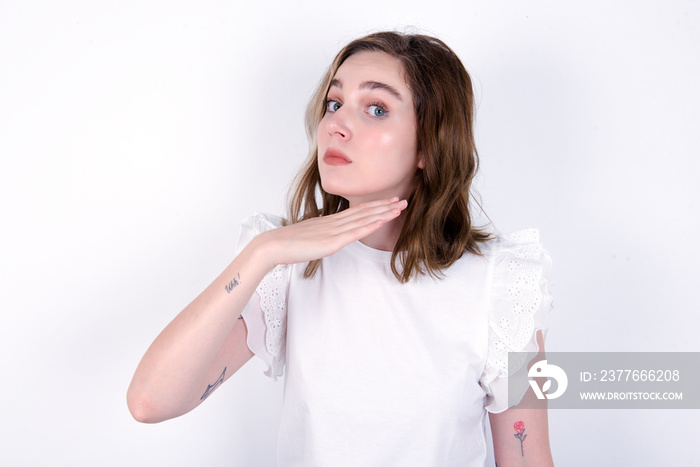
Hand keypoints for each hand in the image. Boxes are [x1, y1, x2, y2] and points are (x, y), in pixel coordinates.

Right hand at [252, 197, 407, 267]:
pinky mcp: (332, 241)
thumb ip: (321, 237)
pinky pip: (355, 232)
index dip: (374, 206)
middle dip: (385, 206)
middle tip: (403, 200)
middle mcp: (334, 223)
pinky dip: (371, 225)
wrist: (273, 245)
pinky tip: (383, 221)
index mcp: (329, 222)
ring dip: (383, 212)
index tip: (388, 202)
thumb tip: (329, 239)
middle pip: (364, 212)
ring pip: (364, 219)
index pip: (356, 212)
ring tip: (400, 207)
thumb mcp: (309, 238)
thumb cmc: (287, 244)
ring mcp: (334, 231)